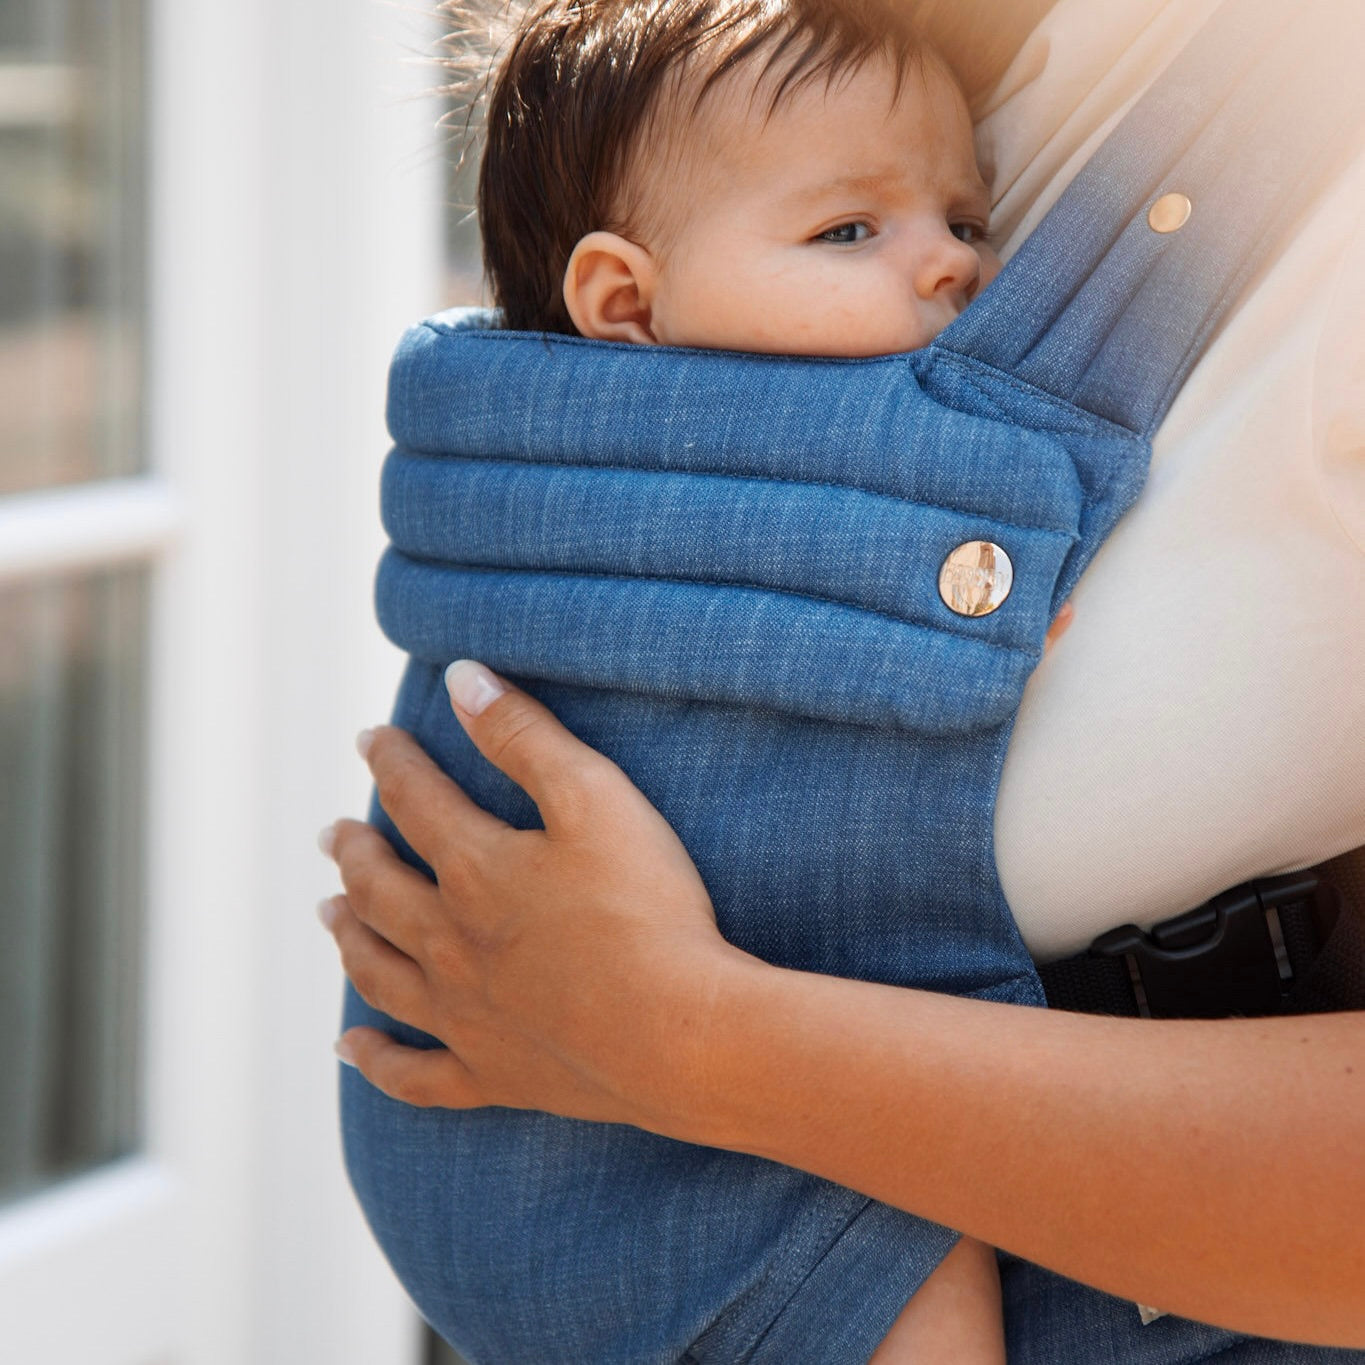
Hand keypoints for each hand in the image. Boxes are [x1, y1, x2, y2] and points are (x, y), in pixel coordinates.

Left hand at [319, 661, 750, 1132]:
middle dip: (355, 853)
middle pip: (381, 890)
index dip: (393, 763)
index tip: (374, 740)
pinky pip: (413, 1074)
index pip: (417, 801)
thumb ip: (524, 735)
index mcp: (477, 870)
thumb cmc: (647, 910)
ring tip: (329, 913)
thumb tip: (461, 678)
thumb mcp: (593, 798)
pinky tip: (350, 1048)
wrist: (678, 1035)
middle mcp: (451, 943)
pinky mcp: (493, 1074)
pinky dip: (375, 1060)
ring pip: (381, 971)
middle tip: (333, 835)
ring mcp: (465, 1015)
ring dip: (350, 937)